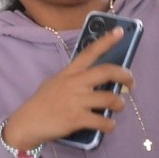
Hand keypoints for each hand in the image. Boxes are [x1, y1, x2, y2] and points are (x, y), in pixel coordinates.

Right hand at [1, 27, 132, 150]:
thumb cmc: (42, 103)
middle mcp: (74, 83)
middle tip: (131, 82)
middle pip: (107, 71)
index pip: (89, 52)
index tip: (120, 32)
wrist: (27, 123)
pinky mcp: (77, 119)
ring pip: (109, 98)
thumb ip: (72, 78)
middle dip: (125, 75)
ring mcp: (76, 101)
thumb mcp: (55, 82)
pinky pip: (102, 121)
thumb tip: (94, 80)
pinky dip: (110, 125)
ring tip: (118, 106)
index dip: (106, 41)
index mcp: (70, 72)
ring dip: (119, 103)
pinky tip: (108, 125)